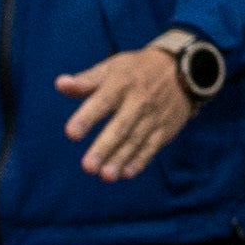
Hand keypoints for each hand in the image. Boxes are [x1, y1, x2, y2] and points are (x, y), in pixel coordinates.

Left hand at [55, 42, 197, 180]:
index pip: (102, 101)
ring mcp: (154, 117)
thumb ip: (86, 80)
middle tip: (88, 166)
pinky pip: (152, 147)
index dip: (87, 117)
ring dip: (121, 159)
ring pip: (135, 141)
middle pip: (120, 127)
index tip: (71, 133)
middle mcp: (139, 102)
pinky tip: (126, 173)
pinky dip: (140, 161)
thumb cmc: (137, 70)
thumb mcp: (113, 68)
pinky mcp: (165, 130)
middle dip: (104, 147)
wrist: (183, 70)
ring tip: (105, 175)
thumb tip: (60, 84)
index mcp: (121, 84)